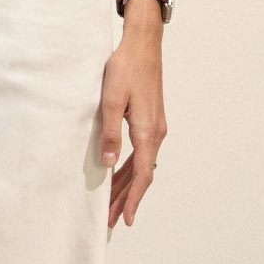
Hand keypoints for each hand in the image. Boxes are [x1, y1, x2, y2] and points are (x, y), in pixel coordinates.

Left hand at [100, 7, 165, 229]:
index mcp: (148, 131)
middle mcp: (156, 132)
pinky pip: (142, 152)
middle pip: (142, 174)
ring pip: (142, 164)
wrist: (143, 45)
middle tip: (112, 219)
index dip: (133, 198)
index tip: (126, 218)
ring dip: (127, 184)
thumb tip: (107, 163)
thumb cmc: (126, 68)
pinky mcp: (151, 120)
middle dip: (127, 198)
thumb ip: (109, 134)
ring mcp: (155, 127)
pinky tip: (118, 174)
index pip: (142, 174)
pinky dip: (130, 168)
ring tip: (113, 204)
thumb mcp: (111, 101)